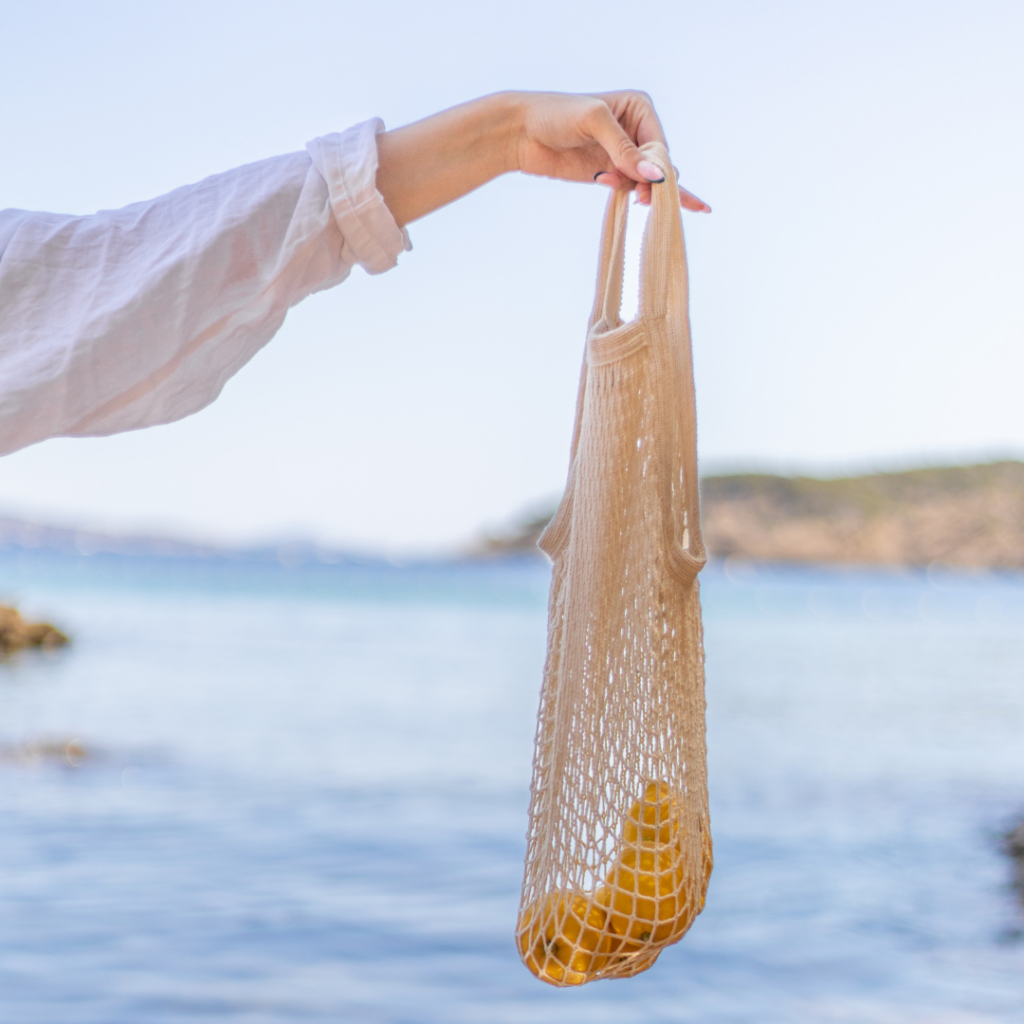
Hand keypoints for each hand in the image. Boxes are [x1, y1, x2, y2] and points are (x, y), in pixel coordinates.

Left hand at [515, 91, 709, 210]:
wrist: (520, 133)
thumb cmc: (555, 114)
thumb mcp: (593, 122)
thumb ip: (624, 149)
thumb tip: (655, 176)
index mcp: (639, 108)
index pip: (660, 146)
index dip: (657, 168)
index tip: (647, 185)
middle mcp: (635, 129)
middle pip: (658, 165)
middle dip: (651, 183)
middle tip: (640, 198)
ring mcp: (621, 154)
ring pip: (646, 180)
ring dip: (637, 190)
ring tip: (611, 186)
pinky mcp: (608, 173)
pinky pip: (630, 187)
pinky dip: (635, 195)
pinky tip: (653, 203)